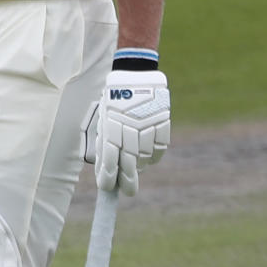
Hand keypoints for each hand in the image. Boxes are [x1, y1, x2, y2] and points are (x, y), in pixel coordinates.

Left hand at [94, 69, 170, 194]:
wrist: (135, 74)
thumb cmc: (114, 99)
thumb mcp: (104, 118)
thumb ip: (105, 142)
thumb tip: (104, 169)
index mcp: (111, 125)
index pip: (108, 159)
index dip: (108, 177)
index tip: (107, 188)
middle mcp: (129, 128)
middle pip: (129, 163)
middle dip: (127, 181)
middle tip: (128, 191)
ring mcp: (147, 127)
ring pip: (145, 159)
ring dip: (139, 167)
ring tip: (135, 167)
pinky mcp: (162, 124)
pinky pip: (158, 150)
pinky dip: (152, 156)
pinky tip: (147, 156)